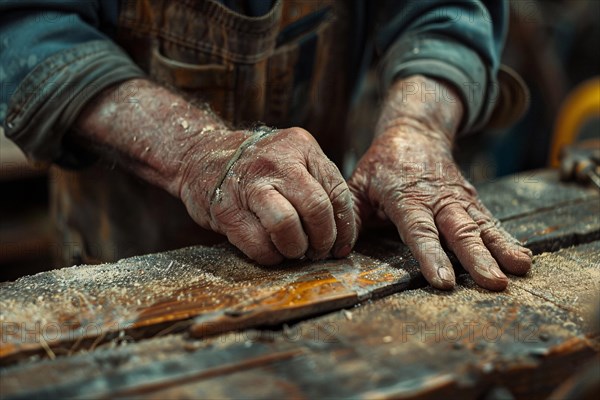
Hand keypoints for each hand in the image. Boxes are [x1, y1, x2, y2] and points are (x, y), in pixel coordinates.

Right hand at [179, 127, 356, 264]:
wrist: (200, 155)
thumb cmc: (256, 165)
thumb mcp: (292, 157)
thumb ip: (318, 183)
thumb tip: (343, 233)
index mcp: (300, 147)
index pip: (337, 192)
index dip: (345, 227)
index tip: (342, 245)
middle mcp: (276, 163)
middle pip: (316, 208)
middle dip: (323, 240)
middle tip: (318, 251)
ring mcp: (249, 185)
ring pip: (286, 226)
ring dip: (296, 249)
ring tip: (293, 250)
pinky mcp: (226, 210)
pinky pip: (258, 245)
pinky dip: (270, 257)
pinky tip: (271, 252)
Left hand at [349, 124, 531, 290]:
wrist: (415, 131)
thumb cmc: (382, 164)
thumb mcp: (357, 183)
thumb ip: (348, 214)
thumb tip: (339, 249)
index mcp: (406, 197)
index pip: (420, 231)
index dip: (431, 256)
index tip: (444, 282)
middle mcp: (437, 199)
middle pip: (459, 231)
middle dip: (477, 259)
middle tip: (492, 283)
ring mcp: (458, 198)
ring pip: (481, 226)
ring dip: (500, 249)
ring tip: (519, 271)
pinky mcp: (471, 199)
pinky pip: (491, 221)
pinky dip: (507, 239)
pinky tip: (523, 258)